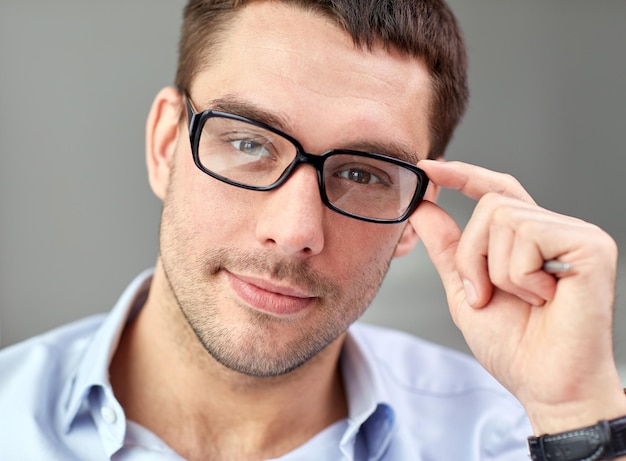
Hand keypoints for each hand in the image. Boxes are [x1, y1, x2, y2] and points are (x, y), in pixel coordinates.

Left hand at [410, 160, 625, 433]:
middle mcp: (553, 229)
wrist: (546, 384)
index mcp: (527, 239)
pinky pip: (527, 235)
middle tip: (486, 294)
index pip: (496, 190)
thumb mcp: (465, 289)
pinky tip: (544, 298)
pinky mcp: (590, 245)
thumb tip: (422, 209)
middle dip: (471, 255)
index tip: (428, 167)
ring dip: (495, 270)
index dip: (462, 175)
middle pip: (490, 206)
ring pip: (502, 218)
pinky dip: (519, 276)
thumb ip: (447, 248)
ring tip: (522, 300)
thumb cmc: (513, 346)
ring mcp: (575, 234)